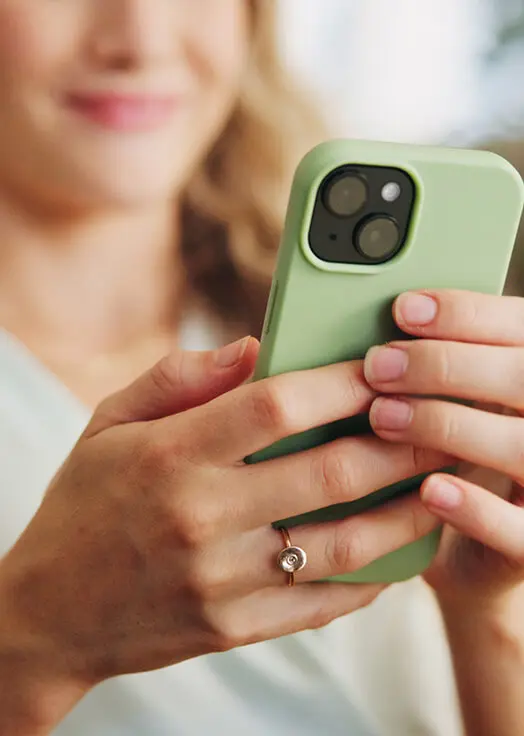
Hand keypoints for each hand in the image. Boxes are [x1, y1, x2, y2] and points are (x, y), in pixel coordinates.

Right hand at [0, 336, 445, 695]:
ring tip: (438, 485)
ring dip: (404, 514)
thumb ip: (179, 377)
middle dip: (397, 443)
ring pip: (342, 545)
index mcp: (170, 456)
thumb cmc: (83, 504)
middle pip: (329, 472)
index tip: (382, 368)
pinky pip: (321, 604)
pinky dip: (370, 578)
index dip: (341, 382)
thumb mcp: (109, 423)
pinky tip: (396, 553)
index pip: (276, 406)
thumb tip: (252, 347)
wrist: (49, 613)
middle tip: (435, 421)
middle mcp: (201, 518)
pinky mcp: (233, 628)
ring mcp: (221, 581)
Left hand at [364, 290, 523, 607]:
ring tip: (383, 417)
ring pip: (522, 447)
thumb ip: (446, 365)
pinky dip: (475, 508)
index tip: (403, 309)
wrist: (481, 540)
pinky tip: (430, 489)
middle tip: (378, 364)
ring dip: (449, 425)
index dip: (467, 313)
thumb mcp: (462, 399)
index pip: (523, 327)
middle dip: (446, 365)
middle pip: (522, 378)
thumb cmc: (464, 453)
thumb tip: (382, 324)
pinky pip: (519, 530)